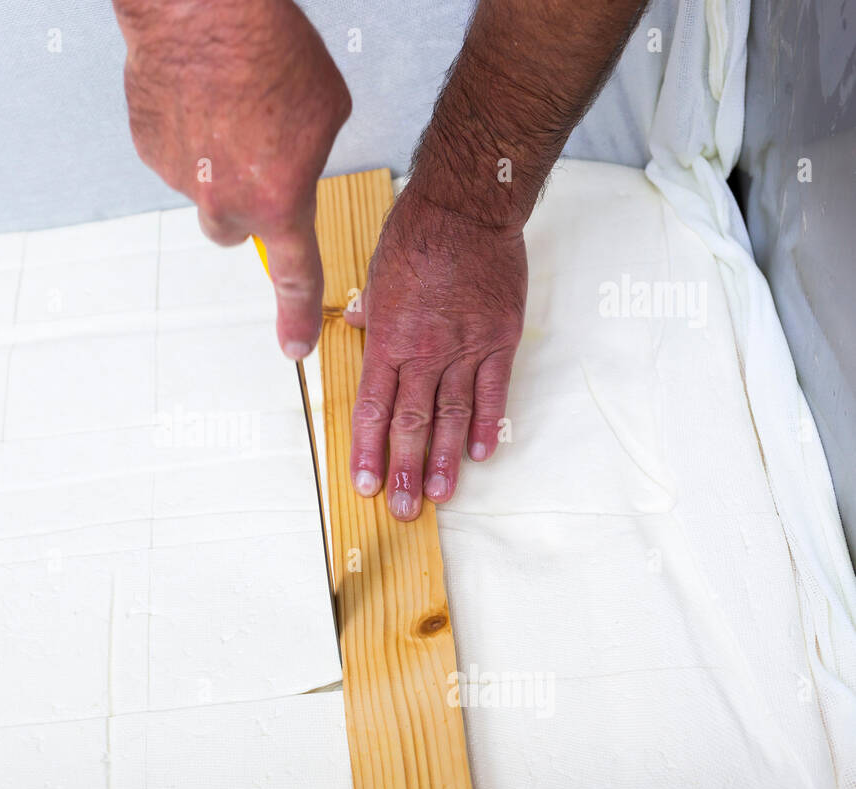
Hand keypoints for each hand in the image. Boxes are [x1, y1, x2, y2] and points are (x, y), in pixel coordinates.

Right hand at [115, 0, 350, 357]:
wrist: (204, 12)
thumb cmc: (270, 50)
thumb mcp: (327, 110)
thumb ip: (309, 159)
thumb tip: (291, 170)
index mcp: (278, 201)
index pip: (293, 277)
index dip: (295, 316)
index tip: (294, 346)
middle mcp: (225, 203)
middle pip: (232, 231)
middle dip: (243, 205)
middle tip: (254, 157)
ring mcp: (180, 179)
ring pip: (202, 187)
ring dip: (215, 159)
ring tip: (228, 103)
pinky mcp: (148, 149)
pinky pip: (173, 154)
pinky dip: (186, 131)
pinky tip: (199, 94)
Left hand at [348, 186, 525, 518]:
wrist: (467, 208)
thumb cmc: (417, 237)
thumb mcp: (377, 277)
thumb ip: (370, 314)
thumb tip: (359, 328)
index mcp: (387, 340)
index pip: (373, 408)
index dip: (368, 450)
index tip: (365, 484)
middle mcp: (423, 351)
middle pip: (410, 423)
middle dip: (404, 470)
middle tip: (402, 510)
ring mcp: (464, 348)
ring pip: (451, 416)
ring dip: (443, 461)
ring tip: (438, 497)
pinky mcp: (499, 339)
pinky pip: (493, 392)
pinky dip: (486, 424)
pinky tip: (479, 454)